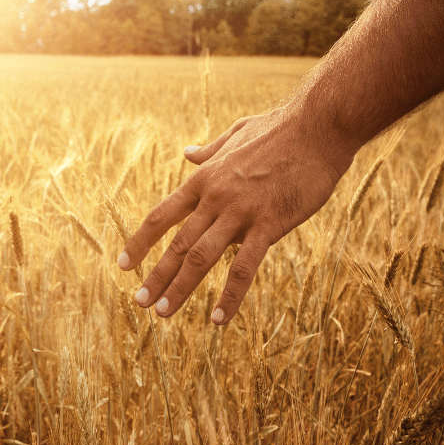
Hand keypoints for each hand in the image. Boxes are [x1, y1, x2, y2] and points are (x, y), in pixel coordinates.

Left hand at [118, 109, 351, 323]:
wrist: (319, 125)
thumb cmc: (281, 129)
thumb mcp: (236, 135)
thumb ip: (210, 150)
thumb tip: (188, 152)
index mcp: (204, 179)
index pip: (162, 216)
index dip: (140, 242)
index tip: (124, 265)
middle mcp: (215, 198)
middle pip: (177, 244)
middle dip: (155, 276)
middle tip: (139, 302)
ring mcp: (240, 212)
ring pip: (201, 258)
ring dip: (180, 288)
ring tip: (163, 313)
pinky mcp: (270, 224)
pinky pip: (244, 267)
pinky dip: (229, 295)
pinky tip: (218, 319)